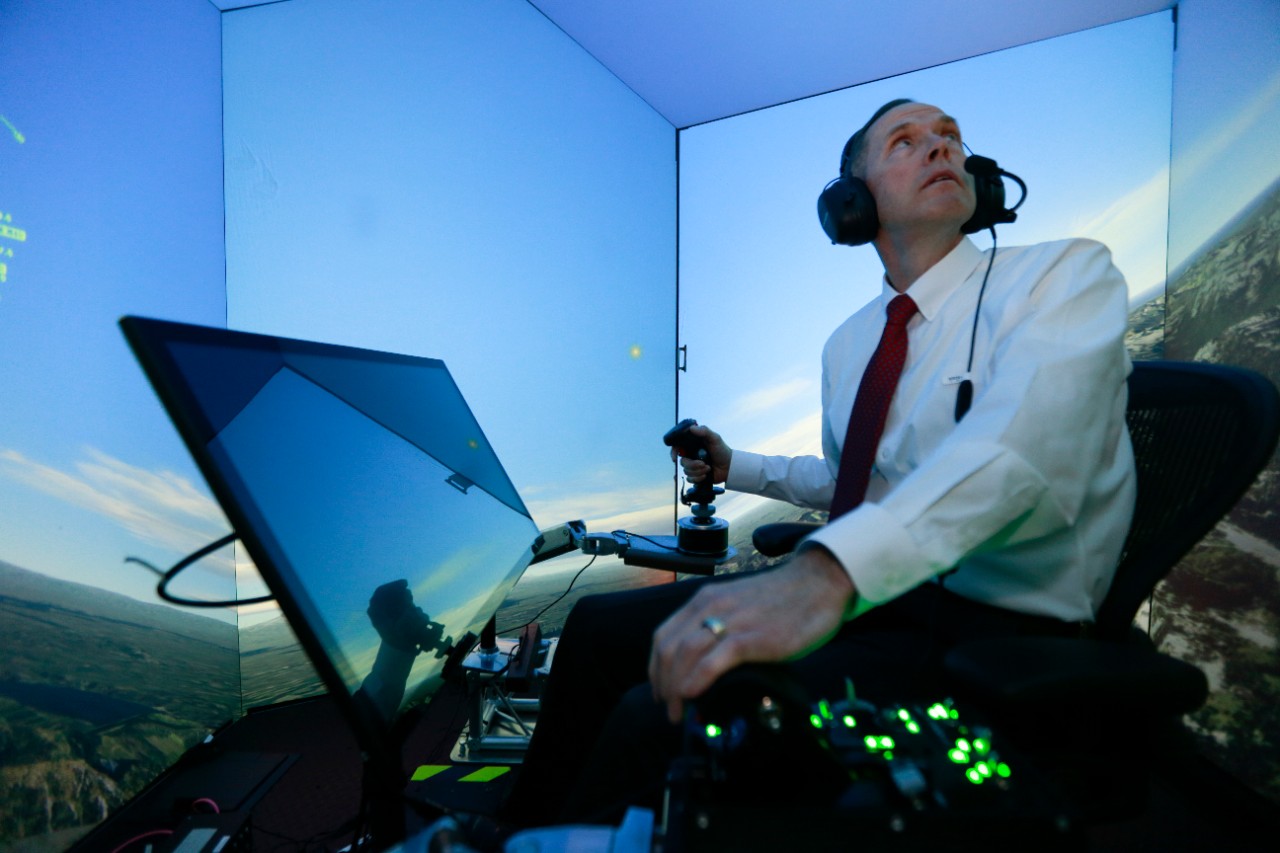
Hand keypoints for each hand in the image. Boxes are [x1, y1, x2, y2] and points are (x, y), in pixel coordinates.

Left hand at [647, 548, 854, 722]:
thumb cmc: (783, 598)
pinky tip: (692, 695)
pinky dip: (697, 680)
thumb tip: (707, 664)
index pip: (663, 636)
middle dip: (662, 684)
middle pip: (669, 649)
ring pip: (684, 655)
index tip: (661, 690)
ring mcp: (731, 621)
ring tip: (679, 712)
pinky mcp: (752, 637)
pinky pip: (714, 660)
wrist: (819, 582)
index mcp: (705, 600)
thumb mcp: (740, 605)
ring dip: (675, 689)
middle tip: (669, 708)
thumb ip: (722, 626)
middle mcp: (711, 607)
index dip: (656, 668)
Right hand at [670, 423, 732, 484]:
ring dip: (697, 471)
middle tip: (703, 464)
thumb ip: (704, 431)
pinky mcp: (696, 475)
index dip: (674, 452)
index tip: (675, 457)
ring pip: (686, 471)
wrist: (730, 467)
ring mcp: (693, 466)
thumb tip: (691, 428)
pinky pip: (690, 479)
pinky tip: (706, 475)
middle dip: (692, 465)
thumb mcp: (715, 438)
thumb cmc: (722, 451)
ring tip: (708, 468)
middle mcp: (691, 455)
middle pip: (682, 462)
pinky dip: (698, 478)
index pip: (677, 447)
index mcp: (693, 445)